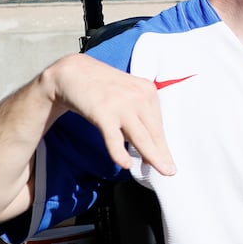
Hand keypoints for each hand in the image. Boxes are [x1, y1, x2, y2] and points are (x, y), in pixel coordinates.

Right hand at [43, 54, 175, 175]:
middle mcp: (138, 97)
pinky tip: (126, 164)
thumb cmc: (102, 87)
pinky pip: (114, 138)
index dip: (162, 145)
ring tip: (161, 170)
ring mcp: (122, 105)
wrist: (72, 72)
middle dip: (163, 154)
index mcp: (147, 92)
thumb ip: (138, 115)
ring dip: (153, 156)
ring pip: (141, 137)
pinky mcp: (103, 112)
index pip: (158, 124)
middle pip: (154, 132)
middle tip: (170, 171)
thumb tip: (148, 147)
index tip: (168, 160)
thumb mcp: (127, 95)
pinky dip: (120, 153)